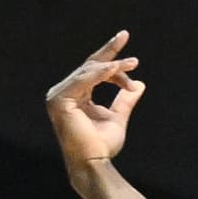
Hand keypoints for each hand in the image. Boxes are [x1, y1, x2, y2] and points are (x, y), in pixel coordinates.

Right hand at [45, 34, 146, 171]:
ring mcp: (57, 96)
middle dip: (109, 52)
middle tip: (124, 35)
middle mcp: (63, 93)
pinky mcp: (58, 100)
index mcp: (75, 95)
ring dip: (112, 66)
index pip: (93, 72)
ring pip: (88, 72)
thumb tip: (139, 83)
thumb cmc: (102, 146)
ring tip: (132, 64)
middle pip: (89, 66)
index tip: (133, 58)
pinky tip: (116, 69)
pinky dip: (101, 73)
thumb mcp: (117, 117)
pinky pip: (83, 80)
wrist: (94, 163)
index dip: (113, 61)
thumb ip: (125, 99)